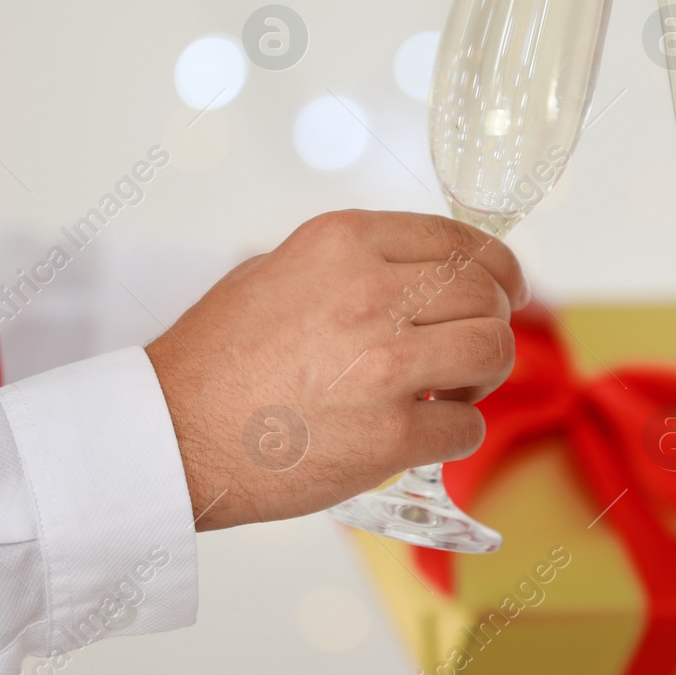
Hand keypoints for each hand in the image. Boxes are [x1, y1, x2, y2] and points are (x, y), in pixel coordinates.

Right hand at [146, 210, 526, 529]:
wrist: (169, 435)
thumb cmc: (214, 360)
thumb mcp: (275, 271)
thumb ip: (348, 264)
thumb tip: (415, 273)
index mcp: (344, 243)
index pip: (457, 239)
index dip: (495, 267)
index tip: (507, 287)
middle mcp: (370, 293)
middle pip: (486, 293)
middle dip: (493, 321)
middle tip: (470, 350)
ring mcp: (384, 365)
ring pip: (493, 350)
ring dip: (484, 374)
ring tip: (452, 390)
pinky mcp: (389, 435)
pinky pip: (466, 428)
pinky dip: (456, 434)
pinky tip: (423, 433)